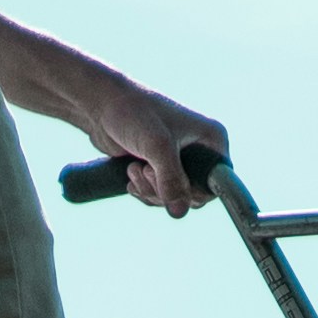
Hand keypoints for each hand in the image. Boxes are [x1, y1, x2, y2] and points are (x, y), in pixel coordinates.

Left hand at [79, 63, 232, 212]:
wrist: (101, 105)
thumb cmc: (133, 113)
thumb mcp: (156, 146)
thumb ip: (170, 179)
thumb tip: (179, 213)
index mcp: (212, 139)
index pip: (216, 182)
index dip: (194, 190)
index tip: (169, 181)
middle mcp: (200, 150)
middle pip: (194, 194)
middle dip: (166, 190)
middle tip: (146, 171)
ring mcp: (179, 160)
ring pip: (174, 197)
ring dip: (150, 190)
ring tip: (134, 168)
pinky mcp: (159, 167)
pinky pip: (159, 194)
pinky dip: (144, 191)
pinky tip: (130, 173)